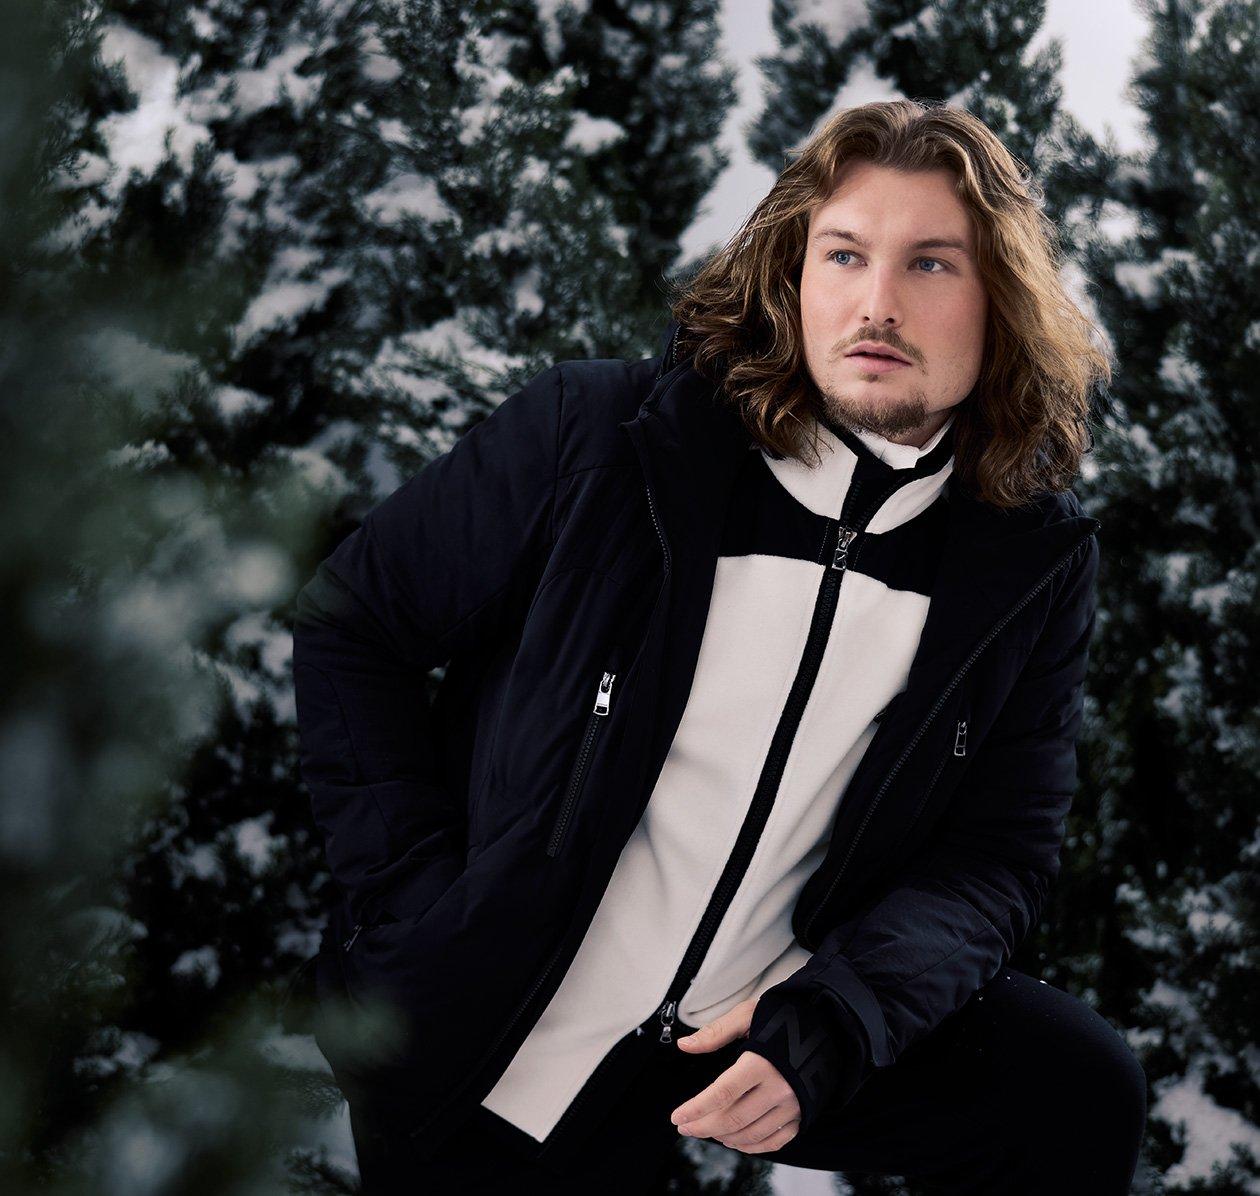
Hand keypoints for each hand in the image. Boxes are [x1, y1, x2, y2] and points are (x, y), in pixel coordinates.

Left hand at [669, 997, 800, 1153]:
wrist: (828, 1028)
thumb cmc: (785, 1017)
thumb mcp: (748, 1014)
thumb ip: (715, 1032)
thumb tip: (685, 1045)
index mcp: (762, 1061)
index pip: (722, 1093)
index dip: (697, 1109)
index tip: (677, 1117)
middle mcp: (779, 1087)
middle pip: (734, 1118)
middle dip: (704, 1126)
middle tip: (685, 1126)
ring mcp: (793, 1105)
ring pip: (752, 1134)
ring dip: (724, 1137)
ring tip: (707, 1131)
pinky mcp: (802, 1115)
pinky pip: (774, 1141)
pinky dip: (751, 1146)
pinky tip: (735, 1140)